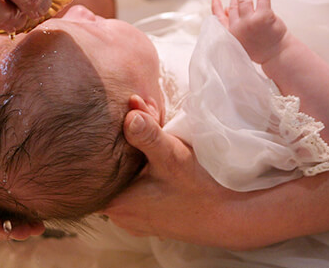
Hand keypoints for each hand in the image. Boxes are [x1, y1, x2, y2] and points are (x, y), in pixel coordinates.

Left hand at [101, 95, 251, 248]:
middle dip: (128, 137)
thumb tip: (129, 115)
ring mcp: (134, 218)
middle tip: (146, 111)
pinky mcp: (149, 216)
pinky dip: (146, 166)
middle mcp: (119, 215)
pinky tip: (160, 147)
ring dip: (139, 149)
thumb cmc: (198, 189)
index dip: (111, 136)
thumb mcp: (172, 156)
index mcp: (114, 203)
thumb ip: (147, 135)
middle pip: (113, 166)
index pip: (98, 164)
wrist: (230, 218)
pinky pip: (138, 185)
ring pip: (127, 174)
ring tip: (154, 122)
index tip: (127, 114)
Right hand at [211, 0, 287, 63]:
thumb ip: (231, 26)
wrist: (277, 55)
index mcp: (231, 34)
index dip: (217, 8)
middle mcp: (238, 27)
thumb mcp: (239, 41)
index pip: (220, 19)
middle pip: (234, 5)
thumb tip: (226, 9)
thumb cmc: (260, 49)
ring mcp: (251, 21)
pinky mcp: (264, 17)